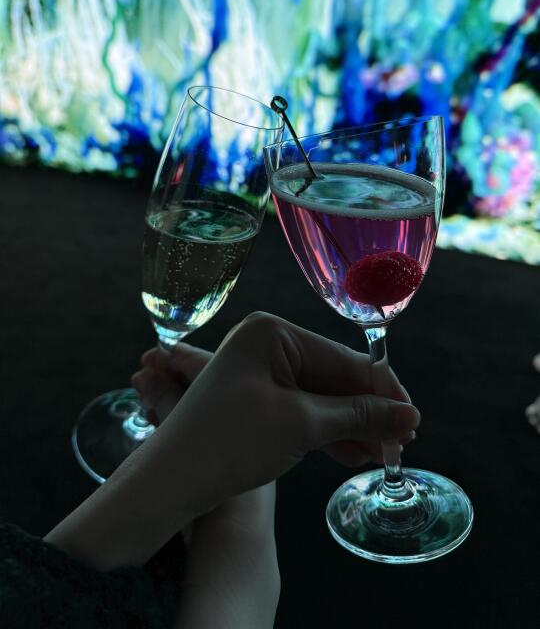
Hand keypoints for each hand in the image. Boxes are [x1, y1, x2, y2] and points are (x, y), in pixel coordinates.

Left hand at [146, 312, 419, 516]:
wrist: (169, 482)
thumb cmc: (229, 443)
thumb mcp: (301, 425)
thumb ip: (359, 416)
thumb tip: (410, 415)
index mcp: (272, 333)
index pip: (344, 358)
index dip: (383, 391)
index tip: (413, 421)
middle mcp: (266, 344)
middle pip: (335, 378)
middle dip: (367, 414)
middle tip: (400, 447)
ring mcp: (260, 372)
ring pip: (322, 398)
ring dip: (352, 427)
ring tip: (382, 457)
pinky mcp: (257, 400)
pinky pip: (303, 411)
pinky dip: (328, 433)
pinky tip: (354, 455)